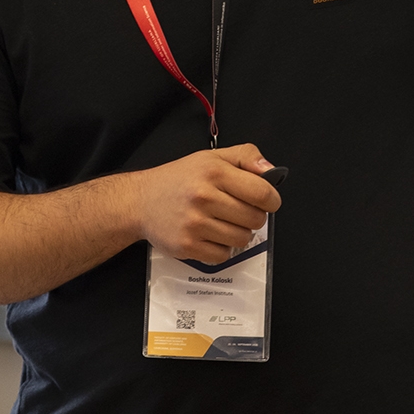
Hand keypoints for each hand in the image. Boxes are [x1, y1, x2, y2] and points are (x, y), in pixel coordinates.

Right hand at [126, 144, 281, 264]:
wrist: (141, 201)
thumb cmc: (179, 179)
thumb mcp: (212, 157)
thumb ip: (246, 157)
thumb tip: (271, 171)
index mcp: (214, 171)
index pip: (262, 192)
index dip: (271, 200)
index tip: (266, 201)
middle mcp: (204, 196)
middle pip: (255, 219)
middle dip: (253, 217)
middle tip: (238, 211)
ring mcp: (195, 224)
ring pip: (242, 239)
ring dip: (238, 233)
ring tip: (222, 222)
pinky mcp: (187, 246)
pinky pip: (223, 256)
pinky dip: (221, 249)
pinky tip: (210, 235)